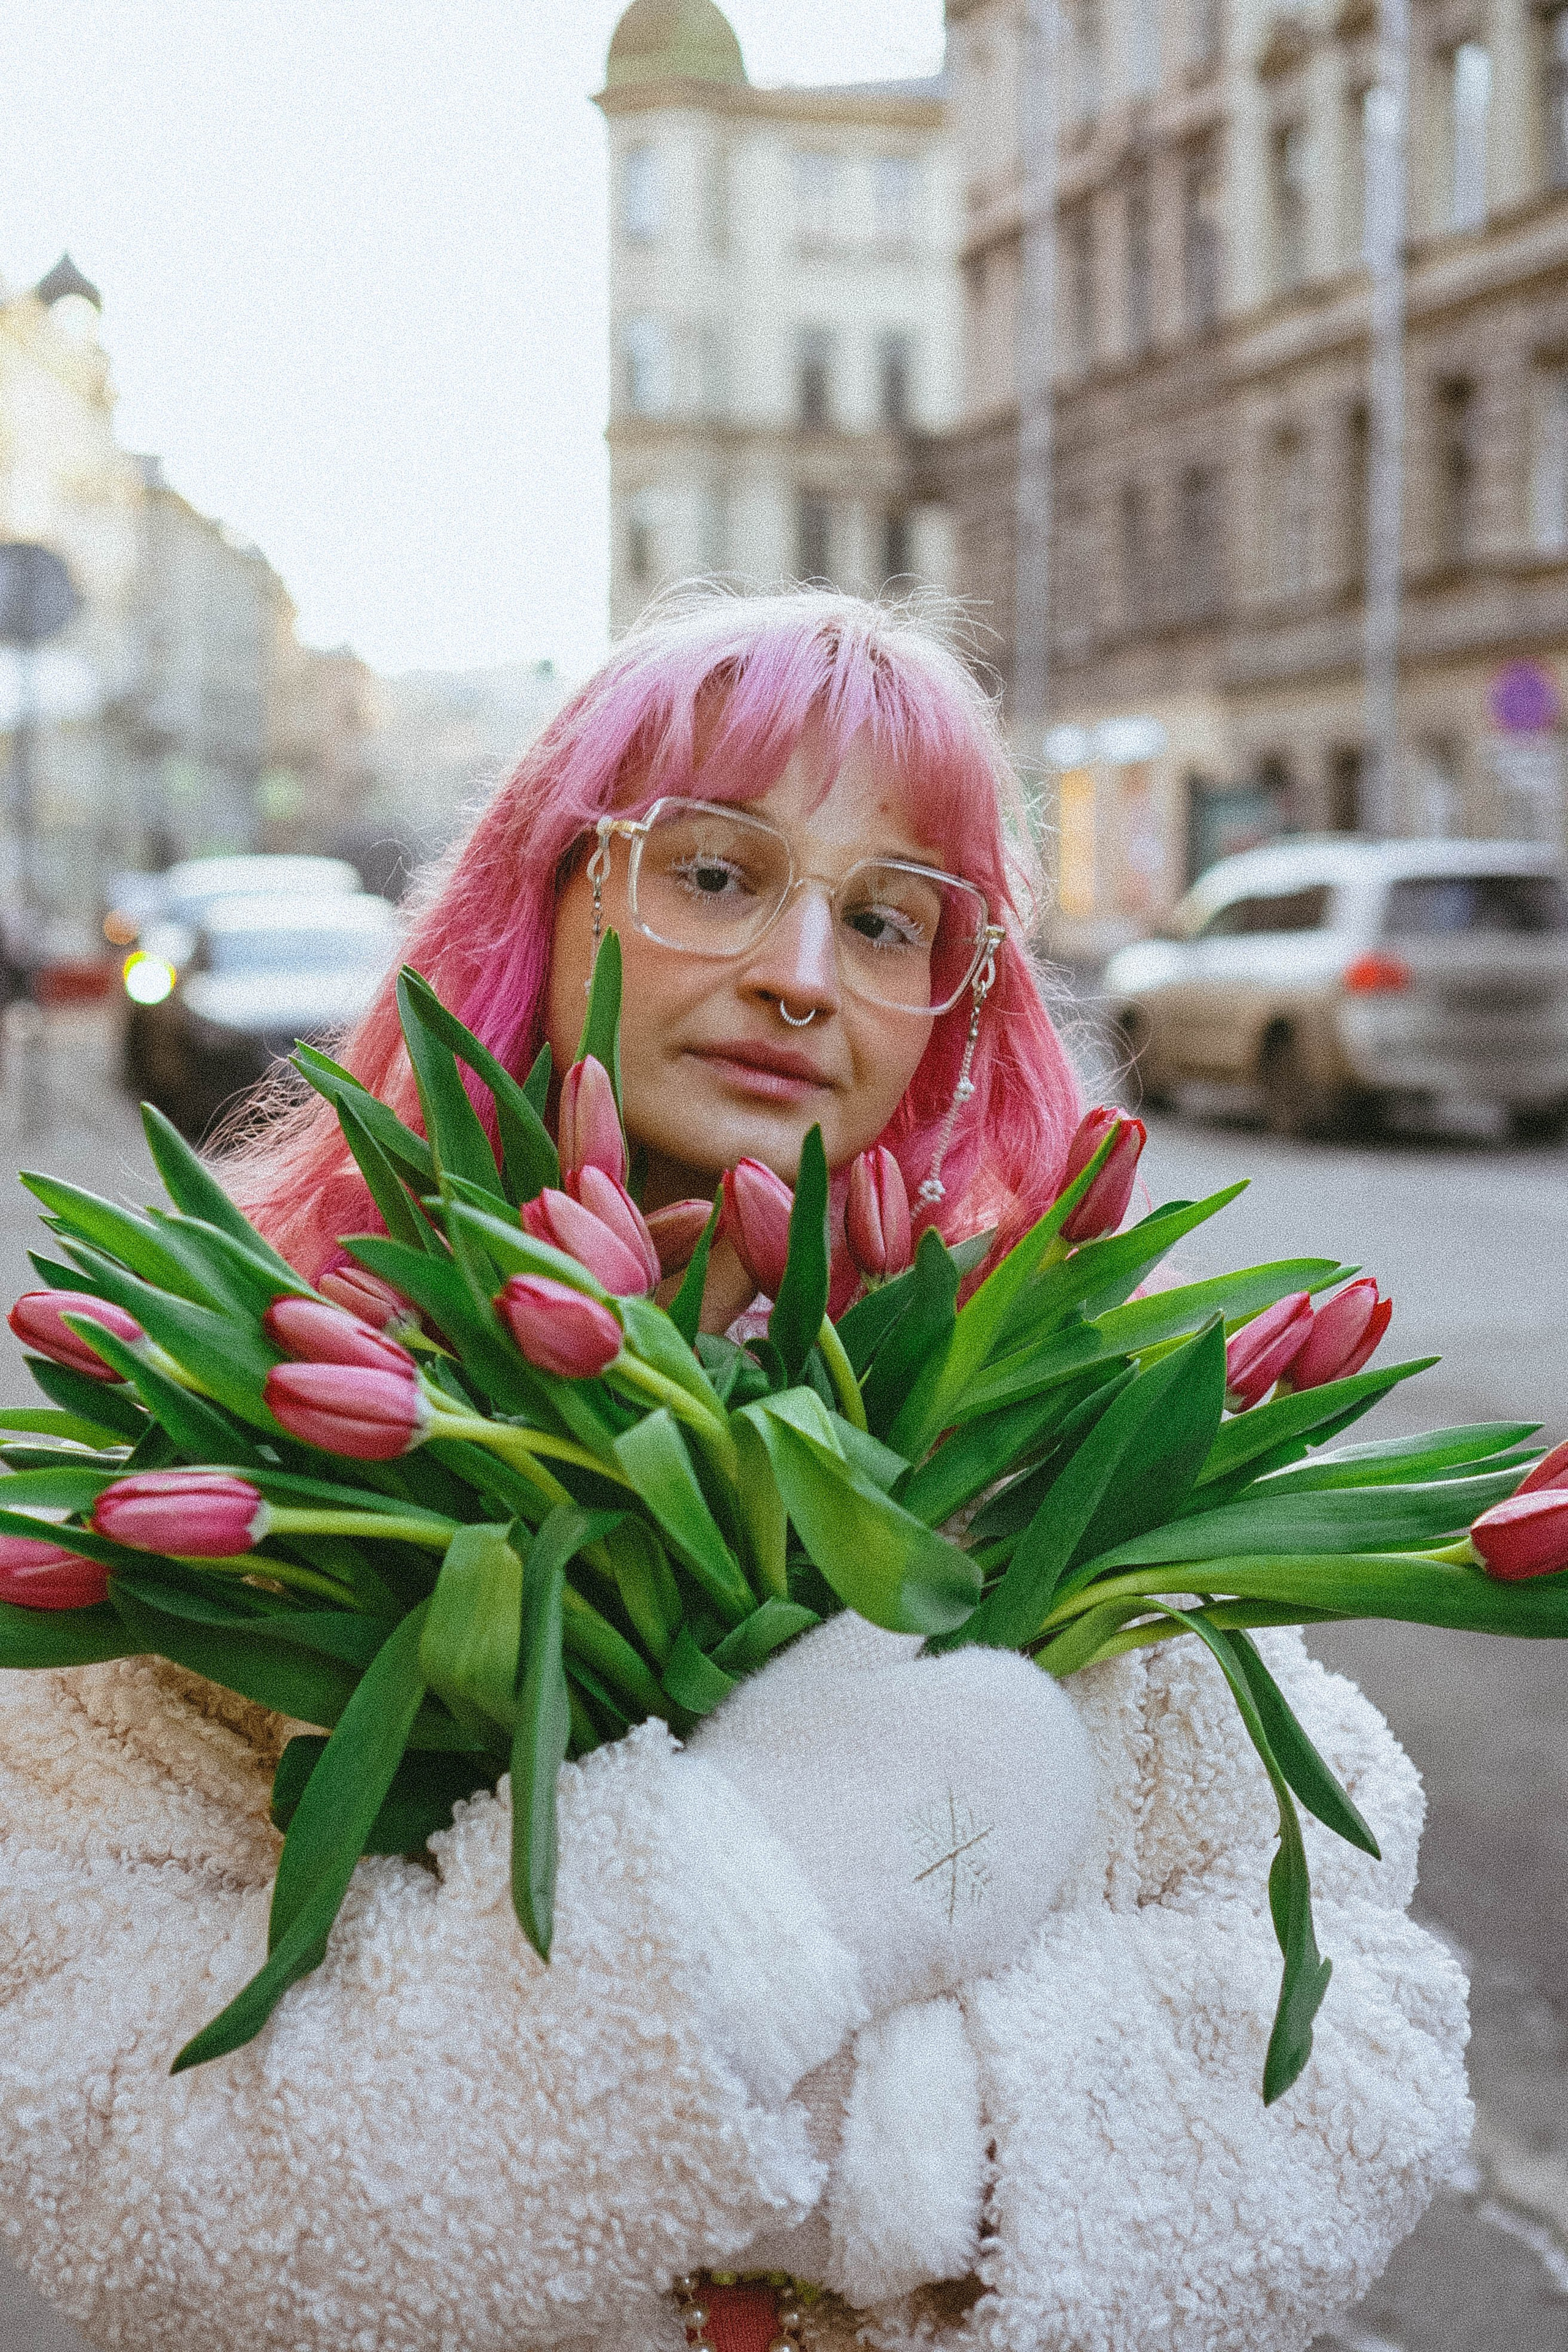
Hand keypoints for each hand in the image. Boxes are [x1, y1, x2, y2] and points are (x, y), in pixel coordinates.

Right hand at [688, 1612, 1095, 2017]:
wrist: (762, 1923)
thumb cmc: (787, 1766)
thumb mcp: (826, 1660)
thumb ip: (889, 1620)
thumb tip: (924, 1605)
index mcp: (1024, 1701)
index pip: (989, 1685)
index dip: (918, 1703)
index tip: (860, 1727)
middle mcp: (1058, 1790)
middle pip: (1003, 1762)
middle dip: (946, 1770)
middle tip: (854, 1784)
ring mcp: (1039, 1878)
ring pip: (993, 1834)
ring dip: (941, 1832)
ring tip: (854, 1839)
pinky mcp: (1005, 1951)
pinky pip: (975, 1901)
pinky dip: (933, 1895)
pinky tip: (865, 1896)